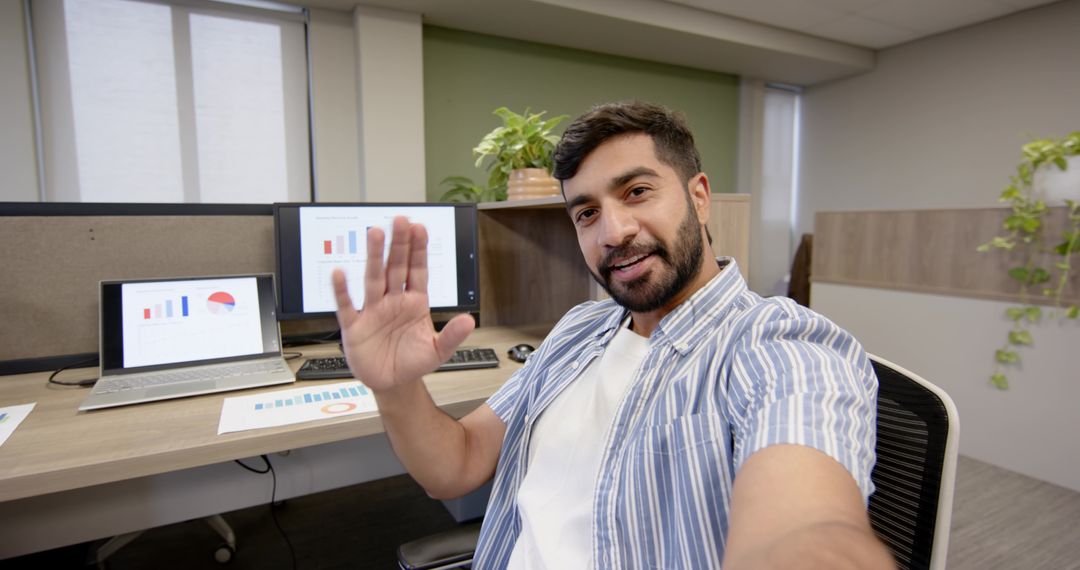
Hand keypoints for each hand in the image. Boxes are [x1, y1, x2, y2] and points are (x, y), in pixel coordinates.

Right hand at [333, 216, 474, 391]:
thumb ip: (452, 335)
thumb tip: (469, 320)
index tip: (420, 227)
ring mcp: (373, 310)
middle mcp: (393, 301)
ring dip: (374, 256)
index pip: (417, 270)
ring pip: (373, 278)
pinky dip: (342, 290)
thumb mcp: (438, 351)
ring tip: (375, 232)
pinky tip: (340, 273)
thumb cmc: (413, 362)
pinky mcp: (355, 326)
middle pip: (395, 267)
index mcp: (415, 302)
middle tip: (400, 219)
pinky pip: (346, 305)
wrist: (393, 383)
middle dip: (398, 243)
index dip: (418, 249)